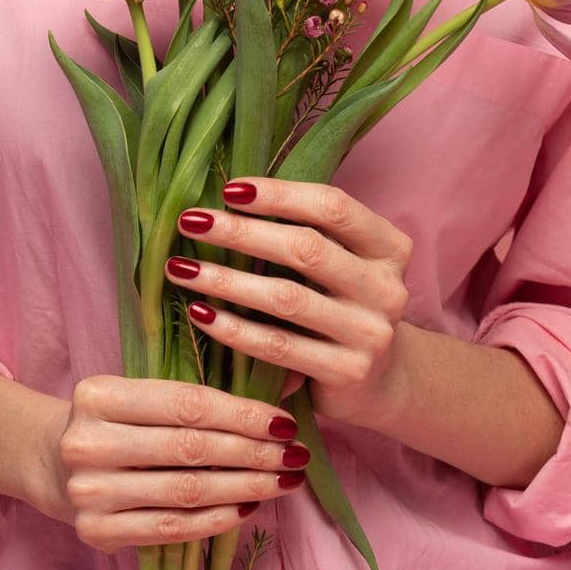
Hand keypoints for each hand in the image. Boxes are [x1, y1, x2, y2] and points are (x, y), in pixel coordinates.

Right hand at [38, 375, 312, 549]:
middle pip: (190, 449)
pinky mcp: (96, 532)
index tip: (284, 421)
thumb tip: (288, 385)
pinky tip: (248, 507)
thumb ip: (198, 391)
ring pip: (186, 491)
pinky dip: (216, 519)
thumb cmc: (113, 418)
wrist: (48, 459)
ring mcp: (89, 492)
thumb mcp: (139, 391)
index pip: (187, 404)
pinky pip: (171, 528)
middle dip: (253, 452)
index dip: (242, 414)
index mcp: (99, 394)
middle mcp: (89, 442)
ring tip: (283, 481)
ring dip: (245, 487)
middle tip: (295, 455)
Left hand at [167, 178, 413, 427]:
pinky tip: (201, 312)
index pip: (333, 207)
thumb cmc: (344, 304)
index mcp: (389, 246)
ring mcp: (371, 333)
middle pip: (306, 249)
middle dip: (242, 232)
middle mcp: (387, 287)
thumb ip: (307, 231)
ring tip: (181, 267)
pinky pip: (277, 346)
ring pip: (286, 298)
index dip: (280, 194)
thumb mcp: (344, 262)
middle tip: (191, 221)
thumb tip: (231, 196)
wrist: (382, 381)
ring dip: (226, 279)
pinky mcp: (347, 373)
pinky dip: (234, 328)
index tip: (228, 188)